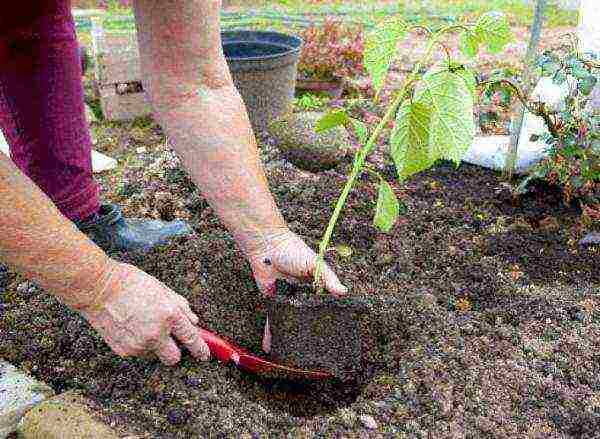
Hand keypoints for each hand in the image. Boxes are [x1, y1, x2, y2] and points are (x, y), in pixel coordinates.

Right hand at [79, 261, 209, 365]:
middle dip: (176, 352)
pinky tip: (131, 328)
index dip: (201, 350)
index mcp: (169, 315)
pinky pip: (138, 353)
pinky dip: (139, 345)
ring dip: (155, 346)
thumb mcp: (162, 288)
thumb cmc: (130, 283)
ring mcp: (138, 344)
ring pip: (154, 355)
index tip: (205, 355)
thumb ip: (181, 306)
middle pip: (174, 358)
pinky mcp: (123, 350)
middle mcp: (156, 333)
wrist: (98, 288)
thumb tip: (194, 321)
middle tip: (171, 340)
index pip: (192, 339)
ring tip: (143, 325)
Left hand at [248, 229, 346, 352]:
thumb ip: (328, 278)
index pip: (324, 304)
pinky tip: (271, 347)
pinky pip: (273, 320)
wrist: (267, 245)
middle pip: (306, 316)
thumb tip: (344, 292)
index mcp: (315, 285)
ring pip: (290, 320)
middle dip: (310, 330)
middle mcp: (301, 294)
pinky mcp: (272, 301)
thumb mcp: (314, 263)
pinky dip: (271, 333)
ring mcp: (286, 299)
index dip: (328, 317)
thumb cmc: (293, 250)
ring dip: (291, 334)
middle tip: (315, 350)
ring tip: (295, 355)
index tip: (335, 333)